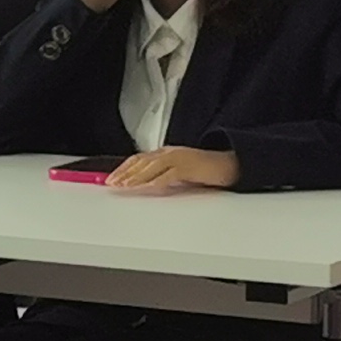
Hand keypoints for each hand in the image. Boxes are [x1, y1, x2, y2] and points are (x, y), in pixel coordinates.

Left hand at [105, 146, 238, 193]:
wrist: (230, 165)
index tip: (110, 179)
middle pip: (142, 162)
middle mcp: (170, 153)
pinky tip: (150, 187)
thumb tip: (140, 187)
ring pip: (153, 166)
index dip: (123, 169)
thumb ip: (160, 176)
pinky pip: (172, 174)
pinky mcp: (191, 166)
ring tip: (125, 186)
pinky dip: (159, 180)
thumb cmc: (204, 170)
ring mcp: (180, 158)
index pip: (138, 159)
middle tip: (112, 184)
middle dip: (125, 173)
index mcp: (165, 153)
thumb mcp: (177, 173)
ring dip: (137, 177)